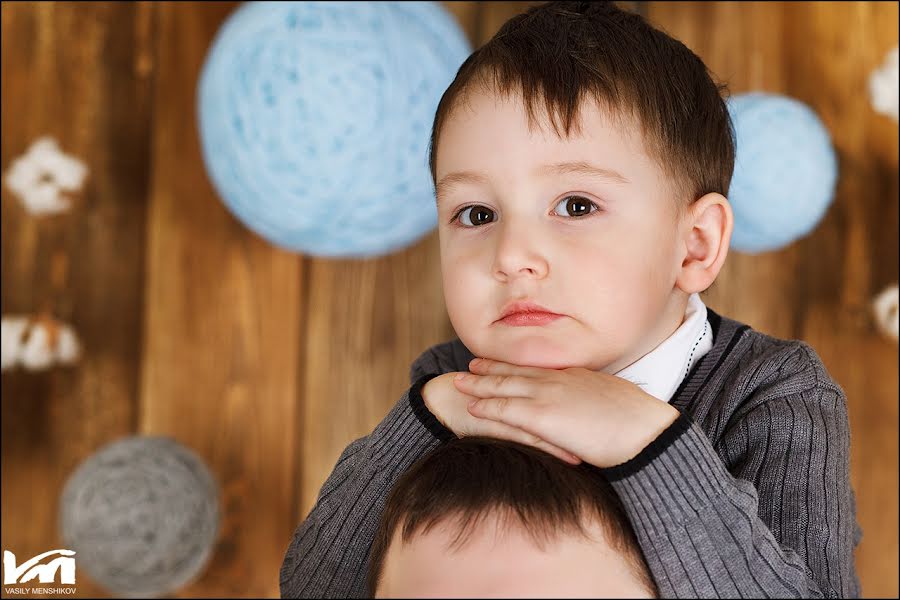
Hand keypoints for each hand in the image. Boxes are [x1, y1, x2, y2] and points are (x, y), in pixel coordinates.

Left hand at [453, 358, 680, 468]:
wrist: (643, 430)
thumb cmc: (638, 422)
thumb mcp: (616, 402)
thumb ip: (598, 401)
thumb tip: (597, 408)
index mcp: (576, 376)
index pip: (538, 367)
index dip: (517, 364)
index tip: (502, 361)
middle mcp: (558, 380)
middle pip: (516, 371)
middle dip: (491, 367)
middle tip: (471, 363)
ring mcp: (548, 395)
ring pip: (504, 386)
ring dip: (480, 384)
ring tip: (460, 381)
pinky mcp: (542, 416)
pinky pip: (506, 409)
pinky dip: (486, 406)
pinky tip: (471, 406)